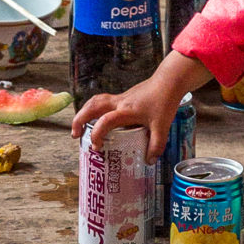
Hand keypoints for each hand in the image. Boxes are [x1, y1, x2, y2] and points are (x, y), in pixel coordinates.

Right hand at [71, 54, 194, 157]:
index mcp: (126, 111)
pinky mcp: (123, 97)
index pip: (105, 121)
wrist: (169, 81)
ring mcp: (120, 98)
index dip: (97, 134)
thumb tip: (148, 161)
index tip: (96, 147)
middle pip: (92, 106)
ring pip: (95, 101)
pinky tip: (99, 120)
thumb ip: (155, 145)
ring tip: (80, 127)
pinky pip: (103, 102)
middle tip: (75, 135)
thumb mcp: (162, 127)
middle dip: (79, 120)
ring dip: (84, 112)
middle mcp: (119, 103)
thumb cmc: (164, 101)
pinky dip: (95, 110)